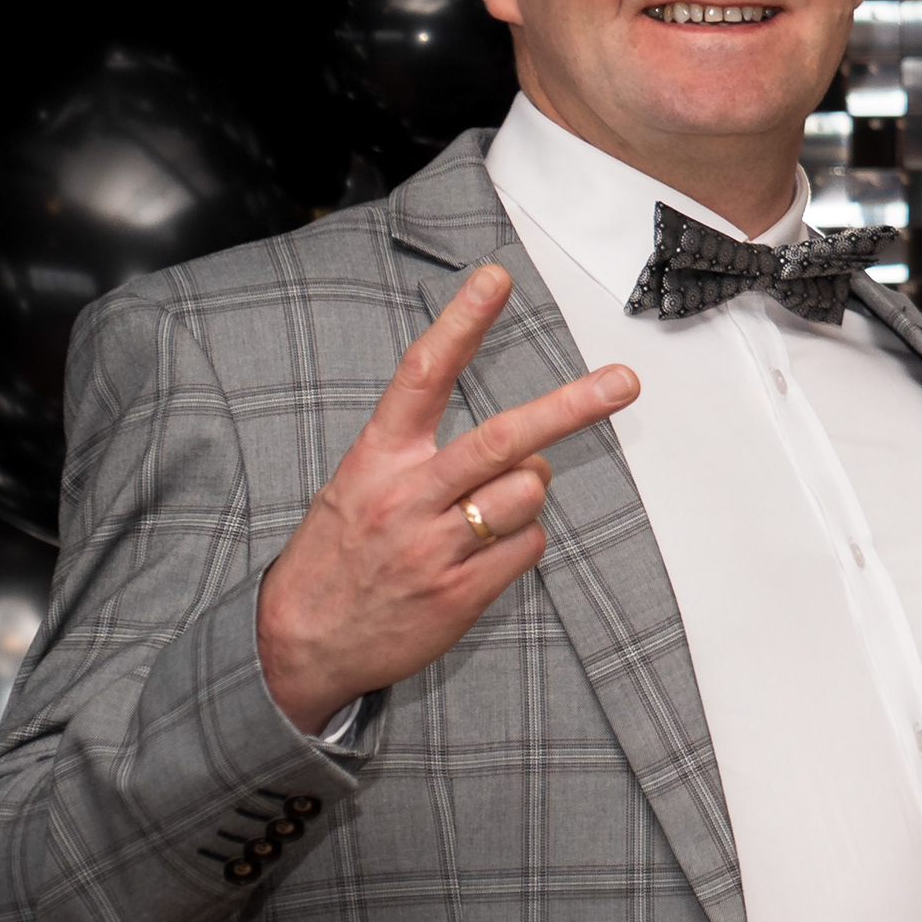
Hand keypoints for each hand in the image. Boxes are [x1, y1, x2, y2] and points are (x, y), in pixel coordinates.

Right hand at [255, 265, 637, 734]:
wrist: (298, 643)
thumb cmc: (339, 554)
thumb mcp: (359, 486)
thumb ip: (427, 458)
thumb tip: (523, 452)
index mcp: (377, 458)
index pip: (422, 375)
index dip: (461, 323)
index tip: (496, 278)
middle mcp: (408, 495)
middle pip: (504, 438)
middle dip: (572, 406)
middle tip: (624, 382)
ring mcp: (435, 546)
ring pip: (527, 492)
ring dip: (526, 494)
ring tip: (485, 513)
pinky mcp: (461, 592)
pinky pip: (528, 545)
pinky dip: (521, 542)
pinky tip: (481, 554)